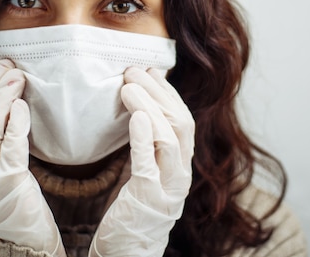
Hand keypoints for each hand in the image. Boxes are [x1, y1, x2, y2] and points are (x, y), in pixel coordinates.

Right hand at [0, 56, 65, 255]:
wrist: (22, 241)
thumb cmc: (15, 198)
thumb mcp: (0, 163)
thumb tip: (9, 94)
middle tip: (5, 62)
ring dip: (0, 98)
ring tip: (17, 76)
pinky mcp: (7, 188)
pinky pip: (8, 151)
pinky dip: (14, 125)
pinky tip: (22, 107)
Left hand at [90, 67, 194, 256]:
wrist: (128, 253)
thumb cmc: (133, 209)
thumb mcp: (145, 171)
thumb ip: (147, 144)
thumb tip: (140, 106)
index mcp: (181, 165)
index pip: (183, 119)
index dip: (167, 92)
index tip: (149, 70)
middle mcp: (181, 174)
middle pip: (180, 122)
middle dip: (157, 92)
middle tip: (132, 71)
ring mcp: (169, 187)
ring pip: (169, 137)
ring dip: (149, 106)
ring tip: (127, 87)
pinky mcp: (149, 199)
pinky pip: (150, 163)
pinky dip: (145, 136)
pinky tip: (136, 117)